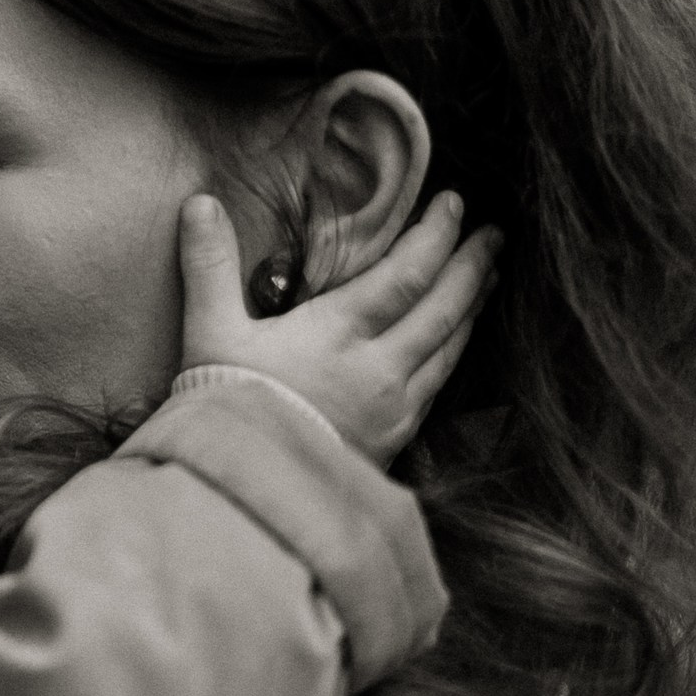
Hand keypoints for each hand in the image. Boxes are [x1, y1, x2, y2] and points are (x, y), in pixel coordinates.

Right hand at [178, 190, 499, 464]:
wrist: (245, 492)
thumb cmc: (224, 406)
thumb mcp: (209, 333)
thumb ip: (209, 266)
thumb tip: (200, 202)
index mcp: (339, 333)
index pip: (406, 274)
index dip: (435, 235)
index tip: (454, 202)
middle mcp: (379, 367)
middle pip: (443, 308)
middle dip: (472, 266)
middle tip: (496, 234)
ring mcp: (393, 407)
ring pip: (449, 347)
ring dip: (472, 307)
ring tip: (489, 278)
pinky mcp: (393, 439)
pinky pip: (438, 386)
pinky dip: (455, 353)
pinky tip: (457, 344)